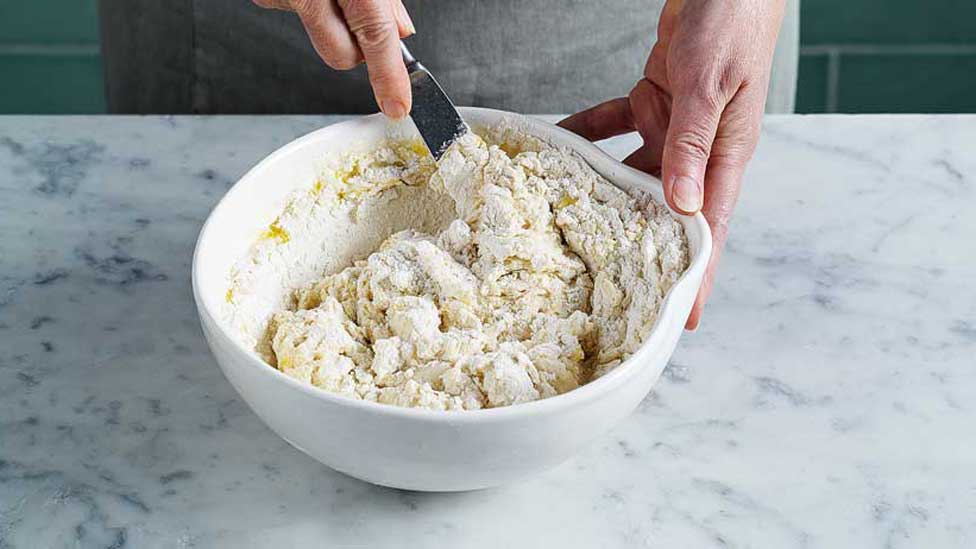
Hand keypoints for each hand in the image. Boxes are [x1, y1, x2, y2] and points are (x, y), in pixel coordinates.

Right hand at [254, 0, 415, 117]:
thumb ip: (386, 2)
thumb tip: (400, 30)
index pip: (376, 39)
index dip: (390, 78)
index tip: (397, 106)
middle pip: (341, 57)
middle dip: (357, 46)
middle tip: (358, 11)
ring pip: (320, 37)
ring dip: (331, 22)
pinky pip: (297, 15)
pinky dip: (309, 5)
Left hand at [559, 0, 784, 329]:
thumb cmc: (735, 23)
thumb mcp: (712, 86)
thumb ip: (694, 143)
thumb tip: (682, 203)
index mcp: (725, 154)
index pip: (709, 228)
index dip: (695, 274)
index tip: (680, 317)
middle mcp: (701, 149)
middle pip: (667, 211)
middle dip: (640, 245)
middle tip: (608, 281)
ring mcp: (677, 125)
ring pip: (634, 172)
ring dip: (602, 191)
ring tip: (567, 218)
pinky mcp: (658, 98)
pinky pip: (614, 125)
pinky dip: (586, 133)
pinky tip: (558, 142)